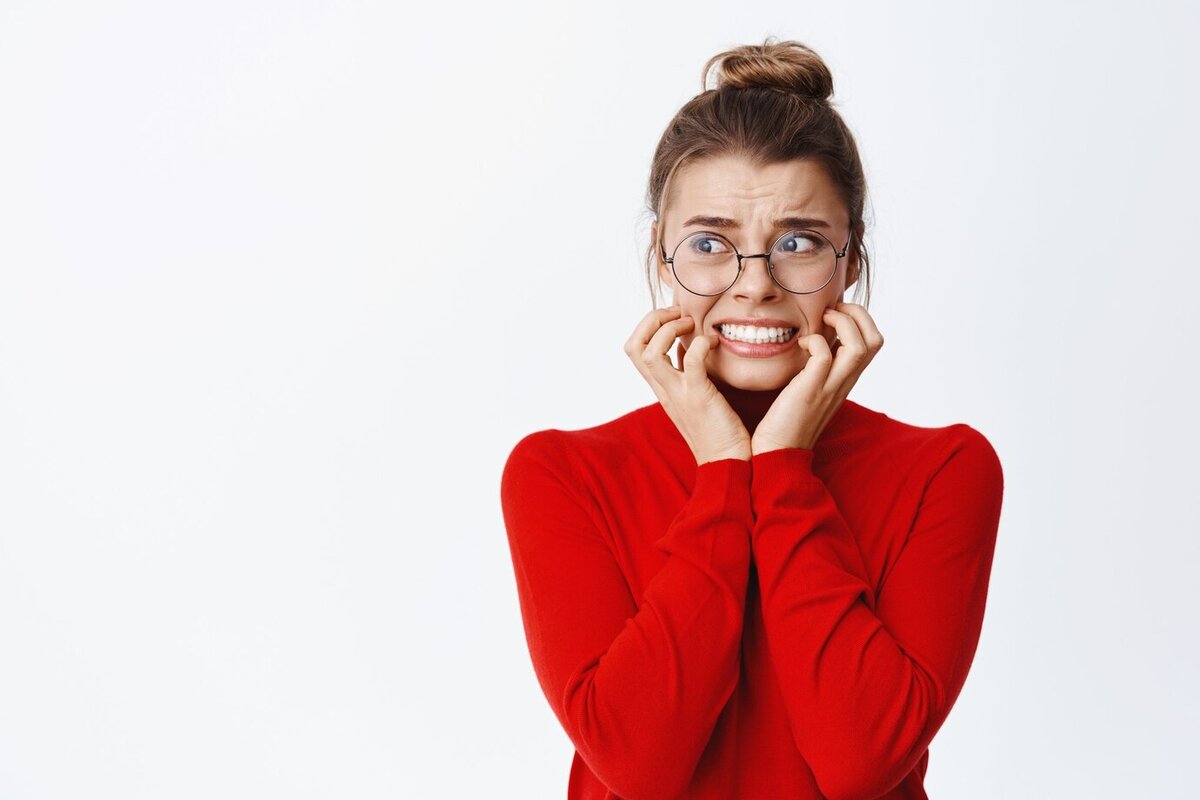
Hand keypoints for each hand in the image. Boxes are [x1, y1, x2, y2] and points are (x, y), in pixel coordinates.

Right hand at [625, 305, 751, 463]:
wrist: (729, 461)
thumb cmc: (718, 427)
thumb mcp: (694, 394)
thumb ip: (685, 370)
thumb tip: (685, 348)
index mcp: (661, 387)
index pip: (634, 348)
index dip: (649, 325)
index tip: (675, 318)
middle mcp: (663, 389)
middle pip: (632, 346)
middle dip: (651, 320)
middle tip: (678, 316)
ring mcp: (678, 394)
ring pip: (648, 352)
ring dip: (668, 329)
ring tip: (691, 325)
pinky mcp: (698, 397)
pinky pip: (689, 361)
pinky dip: (700, 344)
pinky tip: (714, 343)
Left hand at [751, 302, 883, 453]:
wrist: (779, 452)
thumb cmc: (788, 419)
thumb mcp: (812, 387)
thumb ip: (820, 366)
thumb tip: (816, 340)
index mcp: (847, 379)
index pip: (874, 342)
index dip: (860, 319)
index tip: (834, 312)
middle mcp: (845, 382)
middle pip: (875, 340)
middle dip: (858, 313)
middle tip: (832, 310)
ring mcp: (830, 387)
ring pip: (860, 346)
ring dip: (843, 322)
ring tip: (821, 320)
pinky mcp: (811, 390)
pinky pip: (824, 356)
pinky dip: (815, 341)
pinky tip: (801, 345)